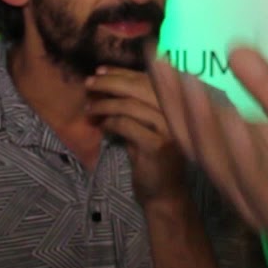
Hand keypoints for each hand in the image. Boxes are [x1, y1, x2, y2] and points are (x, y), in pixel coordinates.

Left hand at [86, 66, 188, 205]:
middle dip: (111, 83)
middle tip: (89, 83)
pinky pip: (127, 125)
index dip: (124, 72)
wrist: (165, 196)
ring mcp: (170, 130)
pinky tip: (101, 125)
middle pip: (140, 87)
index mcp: (177, 106)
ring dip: (105, 104)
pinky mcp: (157, 146)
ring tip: (89, 108)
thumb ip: (136, 107)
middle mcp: (178, 114)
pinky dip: (110, 122)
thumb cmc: (154, 161)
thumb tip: (109, 83)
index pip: (149, 79)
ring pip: (131, 105)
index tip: (102, 70)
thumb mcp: (148, 128)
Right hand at [148, 47, 267, 267]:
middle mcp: (234, 177)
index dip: (175, 92)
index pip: (196, 122)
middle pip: (195, 140)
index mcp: (235, 155)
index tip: (157, 54)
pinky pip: (254, 182)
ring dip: (203, 122)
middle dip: (177, 103)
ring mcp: (252, 198)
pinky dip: (242, 152)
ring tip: (191, 83)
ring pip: (218, 161)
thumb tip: (234, 47)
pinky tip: (236, 121)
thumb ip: (267, 88)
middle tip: (162, 63)